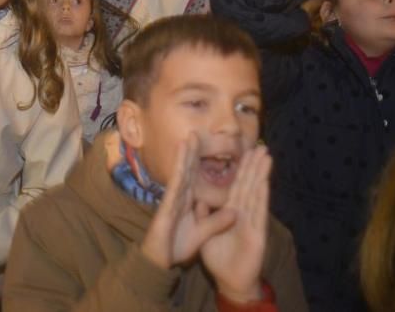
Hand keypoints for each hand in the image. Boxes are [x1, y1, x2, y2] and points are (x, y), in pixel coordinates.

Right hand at [141, 134, 236, 270]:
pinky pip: (175, 185)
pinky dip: (178, 169)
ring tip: (189, 137)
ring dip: (185, 155)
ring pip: (180, 173)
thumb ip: (216, 221)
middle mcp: (178, 197)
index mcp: (186, 202)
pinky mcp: (167, 206)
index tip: (207, 148)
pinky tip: (181, 158)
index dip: (199, 162)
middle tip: (195, 132)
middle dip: (191, 152)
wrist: (159, 261)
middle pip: (186, 170)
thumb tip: (234, 211)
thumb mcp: (202, 234)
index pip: (194, 178)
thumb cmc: (176, 247)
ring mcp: (171, 200)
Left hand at [200, 146, 271, 303]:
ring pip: (256, 194)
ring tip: (266, 155)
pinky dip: (262, 196)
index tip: (243, 150)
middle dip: (254, 166)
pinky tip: (264, 181)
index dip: (239, 169)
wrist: (229, 281)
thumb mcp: (205, 233)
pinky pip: (258, 213)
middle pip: (248, 185)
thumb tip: (198, 198)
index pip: (235, 186)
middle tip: (260, 146)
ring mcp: (251, 222)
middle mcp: (243, 213)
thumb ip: (204, 215)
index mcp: (231, 212)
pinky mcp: (256, 234)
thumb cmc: (219, 258)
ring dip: (261, 175)